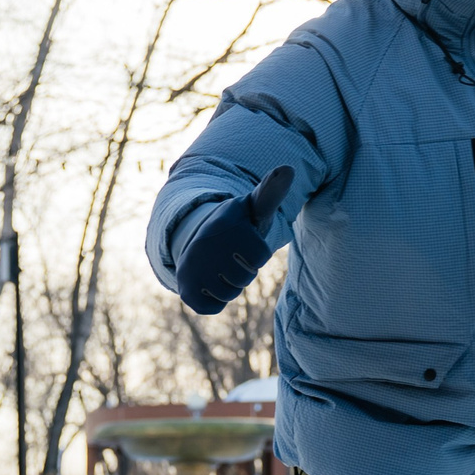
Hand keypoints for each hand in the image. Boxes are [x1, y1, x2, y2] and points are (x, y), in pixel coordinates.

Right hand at [175, 165, 292, 314]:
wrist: (198, 241)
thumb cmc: (236, 226)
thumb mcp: (253, 208)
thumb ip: (271, 192)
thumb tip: (288, 168)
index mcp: (221, 224)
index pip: (258, 256)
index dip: (257, 252)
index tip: (243, 240)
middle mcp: (202, 245)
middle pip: (244, 277)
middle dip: (243, 270)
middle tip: (231, 256)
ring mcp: (190, 268)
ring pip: (230, 293)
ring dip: (230, 285)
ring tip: (220, 267)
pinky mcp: (185, 290)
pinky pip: (214, 307)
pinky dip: (215, 300)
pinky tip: (209, 282)